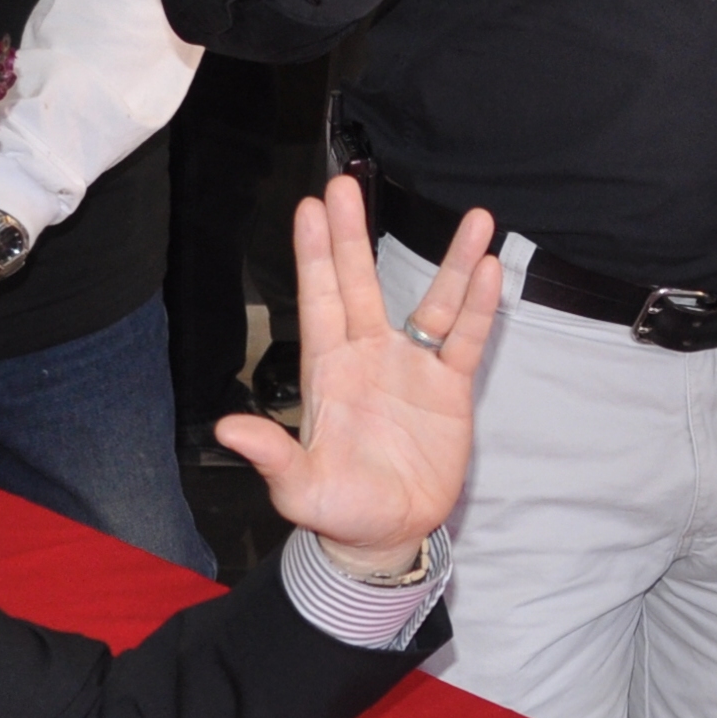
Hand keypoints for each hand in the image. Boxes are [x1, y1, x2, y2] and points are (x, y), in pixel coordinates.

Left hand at [214, 174, 497, 568]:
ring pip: (433, 301)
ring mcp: (411, 368)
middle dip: (355, 234)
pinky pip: (466, 339)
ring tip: (476, 218)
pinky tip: (491, 270)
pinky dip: (479, 307)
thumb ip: (271, 455)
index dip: (315, 255)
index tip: (311, 207)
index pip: (320, 300)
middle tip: (349, 184)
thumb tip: (226, 430)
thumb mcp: (299, 489)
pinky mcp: (449, 388)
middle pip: (362, 282)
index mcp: (328, 372)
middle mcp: (369, 357)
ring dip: (453, 261)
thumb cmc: (339, 510)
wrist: (389, 534)